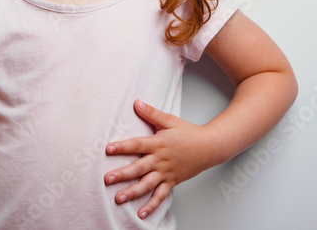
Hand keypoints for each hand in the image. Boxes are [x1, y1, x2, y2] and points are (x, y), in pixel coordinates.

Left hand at [103, 99, 218, 219]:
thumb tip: (136, 103)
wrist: (209, 147)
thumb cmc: (189, 133)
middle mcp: (160, 160)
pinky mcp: (172, 182)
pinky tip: (141, 214)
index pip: (137, 144)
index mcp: (158, 144)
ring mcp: (166, 173)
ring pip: (147, 185)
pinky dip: (151, 206)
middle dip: (122, 174)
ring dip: (132, 193)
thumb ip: (151, 113)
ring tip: (118, 198)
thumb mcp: (169, 120)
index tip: (108, 149)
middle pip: (138, 168)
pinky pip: (161, 196)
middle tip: (107, 179)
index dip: (122, 147)